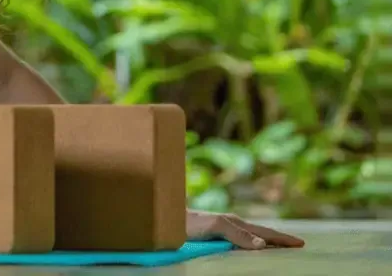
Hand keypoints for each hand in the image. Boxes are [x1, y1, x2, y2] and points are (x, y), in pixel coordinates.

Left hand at [186, 209, 304, 249]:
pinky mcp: (216, 236)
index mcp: (236, 223)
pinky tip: (250, 249)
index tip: (301, 243)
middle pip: (262, 233)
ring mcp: (224, 230)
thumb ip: (237, 234)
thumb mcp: (215, 227)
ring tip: (279, 246)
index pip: (266, 232)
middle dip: (279, 239)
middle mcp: (232, 225)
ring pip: (252, 237)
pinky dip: (252, 245)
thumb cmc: (190, 223)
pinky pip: (240, 241)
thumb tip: (263, 245)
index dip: (283, 238)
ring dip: (267, 242)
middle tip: (296, 244)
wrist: (167, 218)